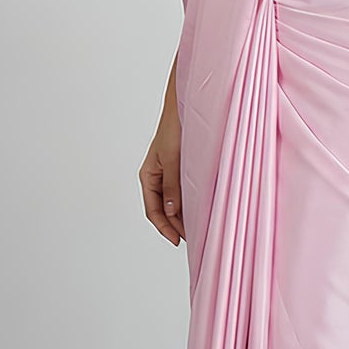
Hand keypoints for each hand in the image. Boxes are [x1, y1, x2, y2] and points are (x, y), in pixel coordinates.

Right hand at [139, 103, 184, 245]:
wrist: (184, 108)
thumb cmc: (173, 129)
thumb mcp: (172, 160)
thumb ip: (172, 186)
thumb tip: (171, 212)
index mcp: (148, 176)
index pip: (153, 211)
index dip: (164, 228)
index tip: (178, 240)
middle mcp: (157, 178)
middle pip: (163, 210)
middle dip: (175, 225)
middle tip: (193, 239)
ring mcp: (169, 175)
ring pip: (173, 203)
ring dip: (183, 216)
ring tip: (198, 228)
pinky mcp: (181, 170)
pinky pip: (182, 192)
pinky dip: (189, 203)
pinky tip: (200, 210)